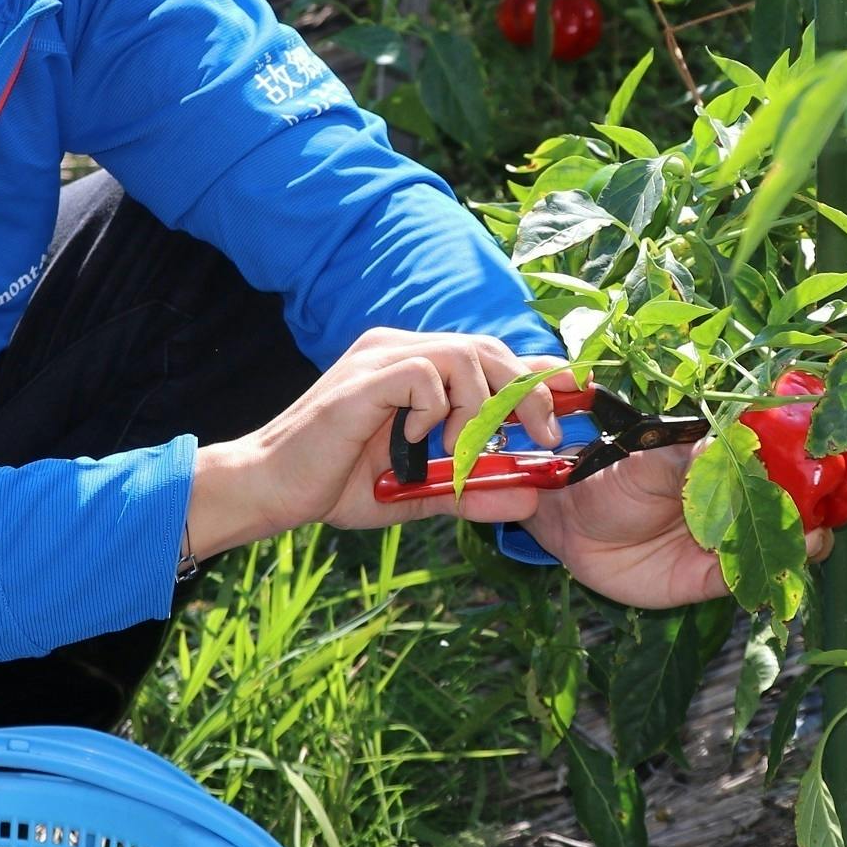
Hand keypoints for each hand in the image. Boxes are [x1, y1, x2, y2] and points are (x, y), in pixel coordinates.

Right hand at [182, 329, 565, 559]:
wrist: (269, 489)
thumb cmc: (334, 485)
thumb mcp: (417, 493)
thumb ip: (470, 491)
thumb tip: (529, 499)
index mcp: (415, 367)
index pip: (492, 353)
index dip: (539, 371)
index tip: (577, 397)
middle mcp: (401, 349)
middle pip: (490, 347)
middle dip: (527, 394)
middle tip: (539, 438)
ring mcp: (382, 357)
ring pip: (465, 353)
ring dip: (481, 408)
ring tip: (464, 452)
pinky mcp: (365, 378)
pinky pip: (426, 374)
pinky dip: (436, 411)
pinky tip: (415, 442)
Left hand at [522, 445, 829, 608]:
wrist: (570, 522)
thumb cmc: (611, 475)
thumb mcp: (651, 460)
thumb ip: (693, 460)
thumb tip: (734, 448)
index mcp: (729, 466)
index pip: (784, 468)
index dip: (813, 471)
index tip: (836, 469)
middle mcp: (736, 505)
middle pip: (793, 511)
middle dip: (819, 512)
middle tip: (829, 510)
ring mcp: (726, 543)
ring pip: (777, 549)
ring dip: (799, 546)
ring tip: (810, 536)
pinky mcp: (708, 580)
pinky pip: (744, 582)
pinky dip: (761, 577)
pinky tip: (773, 566)